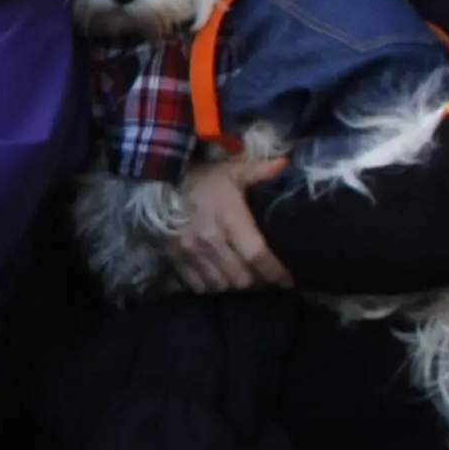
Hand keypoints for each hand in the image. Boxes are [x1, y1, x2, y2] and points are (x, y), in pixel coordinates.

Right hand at [164, 150, 294, 293]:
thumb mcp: (233, 170)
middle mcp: (210, 239)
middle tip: (265, 276)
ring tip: (243, 277)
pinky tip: (219, 276)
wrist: (159, 180)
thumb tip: (286, 164)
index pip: (257, 255)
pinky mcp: (175, 257)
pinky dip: (211, 285)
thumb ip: (261, 171)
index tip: (289, 280)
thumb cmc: (202, 177)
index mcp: (229, 218)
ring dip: (234, 284)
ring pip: (221, 285)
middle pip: (241, 278)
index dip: (276, 273)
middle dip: (257, 281)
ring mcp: (190, 251)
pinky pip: (198, 285)